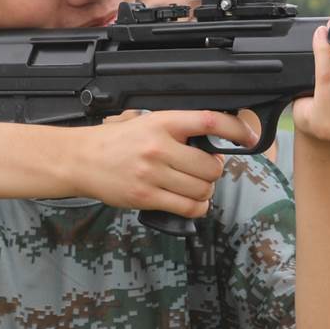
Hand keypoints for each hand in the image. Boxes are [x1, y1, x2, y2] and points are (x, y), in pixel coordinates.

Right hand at [72, 109, 254, 216]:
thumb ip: (176, 128)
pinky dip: (198, 207)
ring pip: (203, 188)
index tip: (249, 137)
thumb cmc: (114, 141)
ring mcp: (153, 174)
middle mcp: (159, 147)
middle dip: (215, 170)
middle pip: (211, 165)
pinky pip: (188, 207)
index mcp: (162, 122)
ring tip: (196, 186)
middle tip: (204, 169)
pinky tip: (192, 201)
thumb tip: (212, 140)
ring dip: (206, 190)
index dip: (236, 129)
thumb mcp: (145, 122)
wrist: (81, 159)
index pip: (210, 121)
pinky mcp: (146, 197)